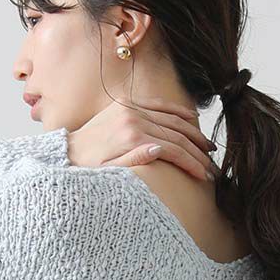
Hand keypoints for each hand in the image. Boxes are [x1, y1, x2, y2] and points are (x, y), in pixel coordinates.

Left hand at [66, 100, 219, 182]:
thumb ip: (134, 161)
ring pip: (171, 119)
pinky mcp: (126, 104)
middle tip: (212, 166)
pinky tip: (191, 121)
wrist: (67, 152)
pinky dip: (176, 112)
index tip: (205, 175)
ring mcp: (130, 108)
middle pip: (175, 134)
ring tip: (208, 148)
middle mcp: (132, 118)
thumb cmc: (87, 168)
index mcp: (130, 137)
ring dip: (192, 133)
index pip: (171, 149)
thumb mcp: (108, 173)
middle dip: (196, 152)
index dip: (191, 163)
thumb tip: (160, 150)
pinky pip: (158, 105)